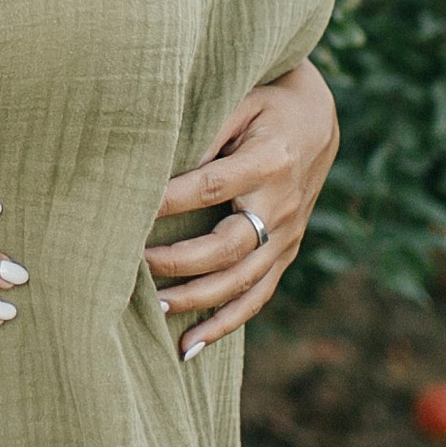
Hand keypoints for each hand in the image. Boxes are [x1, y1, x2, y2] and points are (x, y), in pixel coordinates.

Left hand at [146, 61, 338, 359]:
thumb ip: (205, 129)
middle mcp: (281, 205)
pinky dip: (223, 324)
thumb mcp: (239, 99)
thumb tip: (159, 164)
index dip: (167, 203)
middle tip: (131, 265)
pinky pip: (256, 297)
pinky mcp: (286, 254)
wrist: (317, 119)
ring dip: (196, 299)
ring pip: (241, 281)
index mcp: (269, 161)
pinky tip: (188, 346)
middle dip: (176, 261)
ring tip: (151, 308)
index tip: (128, 212)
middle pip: (227, 246)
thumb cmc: (265, 102)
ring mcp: (287, 236)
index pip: (209, 187)